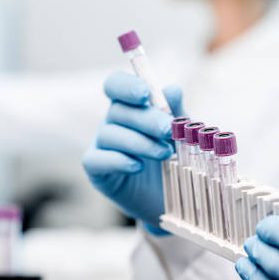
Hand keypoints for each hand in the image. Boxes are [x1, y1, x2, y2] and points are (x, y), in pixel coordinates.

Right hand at [82, 72, 184, 233]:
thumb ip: (176, 112)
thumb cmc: (175, 156)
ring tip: (165, 154)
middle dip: (145, 119)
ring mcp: (101, 145)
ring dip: (139, 142)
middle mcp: (112, 121)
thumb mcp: (181, 133)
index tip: (145, 94)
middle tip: (168, 130)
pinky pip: (97, 160)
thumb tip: (172, 89)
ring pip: (110, 134)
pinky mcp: (96, 170)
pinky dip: (118, 161)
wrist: (172, 195)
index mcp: (130, 105)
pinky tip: (138, 166)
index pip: (116, 84)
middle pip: (118, 110)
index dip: (126, 86)